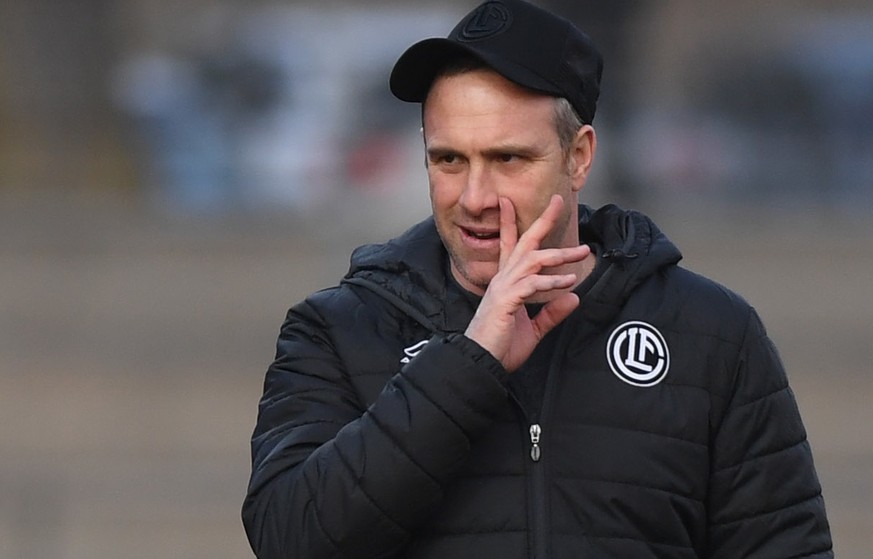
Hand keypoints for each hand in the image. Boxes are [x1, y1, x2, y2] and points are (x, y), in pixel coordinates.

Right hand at [464, 195, 590, 371]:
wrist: (480, 364)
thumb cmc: (500, 347)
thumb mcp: (532, 330)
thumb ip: (551, 314)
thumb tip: (573, 298)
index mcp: (506, 284)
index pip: (509, 246)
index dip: (511, 223)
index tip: (511, 202)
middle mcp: (503, 280)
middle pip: (523, 242)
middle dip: (541, 221)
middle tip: (559, 202)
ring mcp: (503, 288)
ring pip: (532, 260)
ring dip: (558, 254)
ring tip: (581, 252)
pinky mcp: (506, 301)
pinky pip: (531, 285)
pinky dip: (551, 281)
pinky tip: (568, 282)